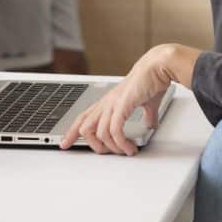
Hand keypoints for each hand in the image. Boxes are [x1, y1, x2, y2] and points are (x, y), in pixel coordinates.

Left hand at [60, 44, 198, 155]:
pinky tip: (129, 147)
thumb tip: (150, 124)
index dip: (72, 132)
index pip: (83, 118)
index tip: (65, 144)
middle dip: (93, 145)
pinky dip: (121, 143)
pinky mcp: (122, 106)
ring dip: (112, 148)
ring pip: (99, 133)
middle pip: (85, 128)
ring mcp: (112, 104)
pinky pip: (115, 130)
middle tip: (108, 154)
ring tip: (126, 151)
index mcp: (108, 102)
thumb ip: (146, 115)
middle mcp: (106, 103)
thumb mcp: (147, 103)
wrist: (157, 67)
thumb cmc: (151, 81)